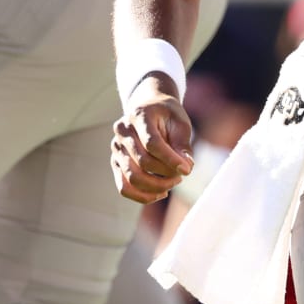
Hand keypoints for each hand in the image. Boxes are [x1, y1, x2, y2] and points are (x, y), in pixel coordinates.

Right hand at [110, 82, 194, 204]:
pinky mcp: (115, 162)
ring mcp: (116, 148)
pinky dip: (143, 195)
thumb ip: (183, 145)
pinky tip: (161, 193)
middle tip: (181, 175)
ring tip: (173, 183)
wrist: (149, 108)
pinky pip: (124, 187)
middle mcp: (122, 131)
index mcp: (138, 115)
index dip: (170, 159)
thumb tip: (186, 168)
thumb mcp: (180, 123)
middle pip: (142, 161)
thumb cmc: (167, 116)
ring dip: (156, 186)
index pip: (152, 143)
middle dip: (166, 173)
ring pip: (132, 177)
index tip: (187, 170)